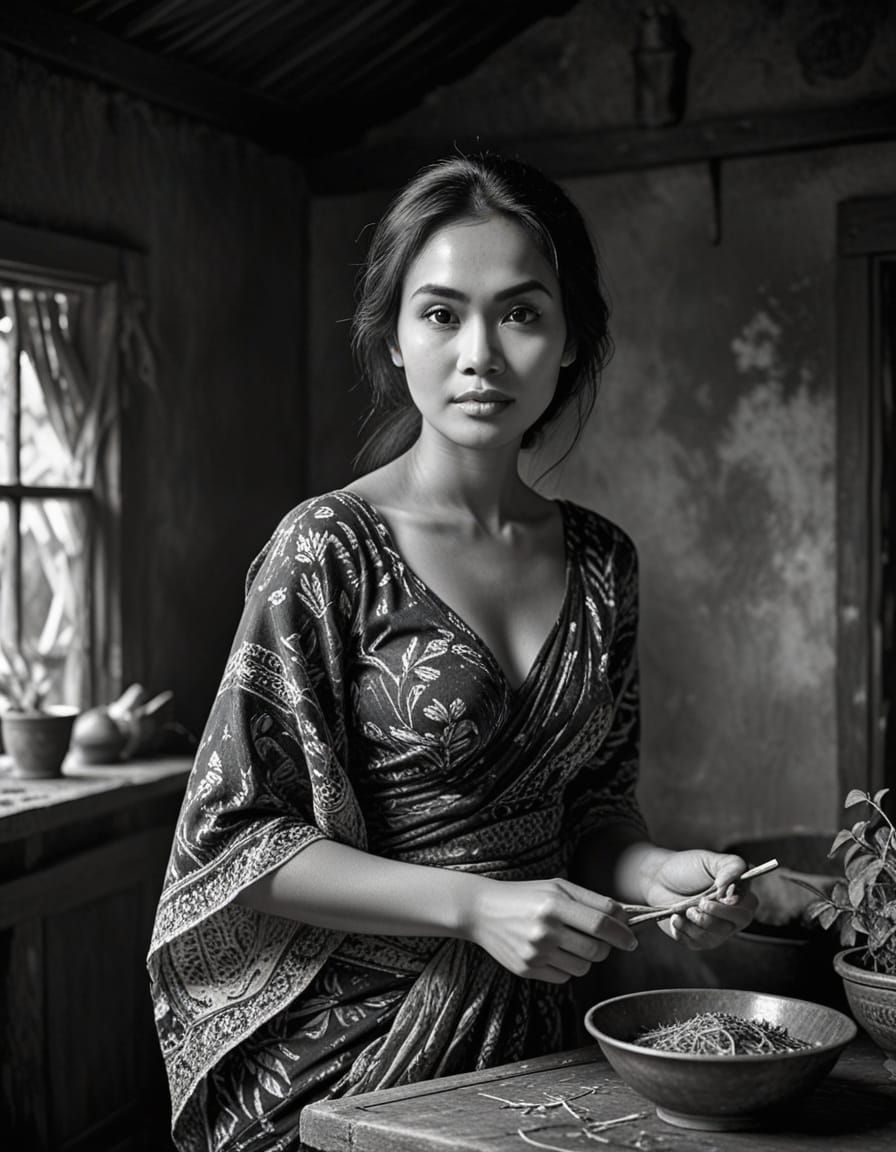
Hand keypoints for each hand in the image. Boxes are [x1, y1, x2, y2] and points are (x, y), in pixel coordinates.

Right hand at [468, 877, 637, 983]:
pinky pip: (565, 976)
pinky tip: (554, 950)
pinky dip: (567, 966)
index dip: (622, 933)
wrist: (482, 911)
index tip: (631, 939)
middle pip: (596, 950)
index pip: (601, 924)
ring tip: (572, 942)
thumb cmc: (526, 895)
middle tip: (601, 939)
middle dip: (607, 947)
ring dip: (586, 957)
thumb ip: (592, 901)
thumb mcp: (557, 887)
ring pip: (583, 967)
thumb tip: (625, 918)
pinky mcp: (527, 970)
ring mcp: (535, 952)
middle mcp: (544, 929)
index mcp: (554, 904)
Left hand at [644, 850, 757, 949]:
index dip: (738, 903)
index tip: (723, 895)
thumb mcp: (709, 860)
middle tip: (701, 902)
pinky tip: (675, 917)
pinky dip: (684, 929)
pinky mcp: (697, 940)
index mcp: (737, 895)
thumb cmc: (686, 868)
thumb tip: (733, 885)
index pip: (749, 904)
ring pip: (717, 935)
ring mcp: (715, 930)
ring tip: (685, 909)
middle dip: (719, 913)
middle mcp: (730, 915)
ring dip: (698, 921)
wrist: (657, 879)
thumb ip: (730, 866)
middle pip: (738, 923)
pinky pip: (697, 942)